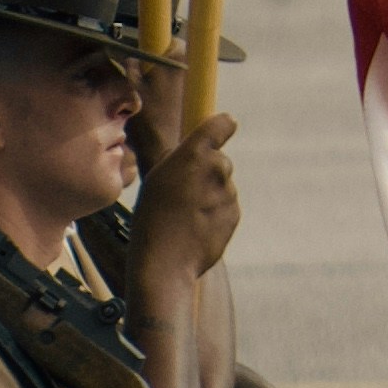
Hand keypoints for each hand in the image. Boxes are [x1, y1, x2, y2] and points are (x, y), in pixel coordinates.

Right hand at [127, 107, 240, 298]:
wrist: (165, 262)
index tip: (227, 126)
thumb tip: (202, 156)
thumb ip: (183, 161)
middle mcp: (216, 168)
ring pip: (223, 187)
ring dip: (210, 196)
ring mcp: (229, 193)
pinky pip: (226, 207)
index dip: (224, 126)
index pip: (221, 125)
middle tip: (184, 194)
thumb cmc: (152, 217)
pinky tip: (196, 228)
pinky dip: (216, 215)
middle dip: (208, 172)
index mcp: (194, 154)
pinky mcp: (235, 214)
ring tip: (186, 216)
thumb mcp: (158, 179)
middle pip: (220, 161)